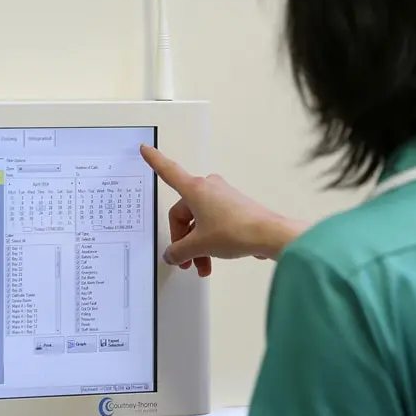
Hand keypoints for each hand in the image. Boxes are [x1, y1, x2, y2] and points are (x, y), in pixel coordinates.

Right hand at [140, 144, 306, 275]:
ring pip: (199, 222)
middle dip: (184, 240)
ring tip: (202, 267)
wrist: (269, 235)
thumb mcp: (200, 245)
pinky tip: (213, 259)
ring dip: (197, 246)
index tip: (146, 149)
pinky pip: (213, 223)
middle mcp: (208, 188)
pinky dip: (210, 241)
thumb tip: (172, 256)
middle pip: (184, 214)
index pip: (169, 172)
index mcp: (194, 190)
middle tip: (185, 261)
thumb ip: (180, 251)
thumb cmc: (234, 231)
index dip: (155, 161)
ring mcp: (223, 197)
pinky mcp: (235, 207)